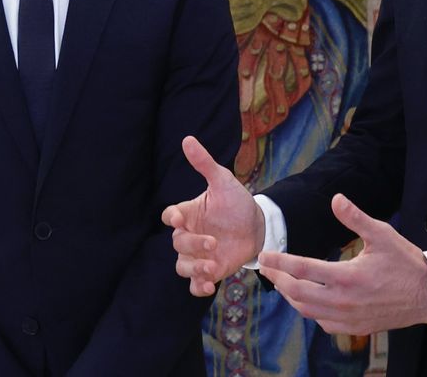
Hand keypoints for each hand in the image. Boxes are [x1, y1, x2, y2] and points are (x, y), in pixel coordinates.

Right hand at [161, 135, 263, 296]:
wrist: (257, 226)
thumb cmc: (235, 202)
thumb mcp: (223, 181)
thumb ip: (204, 163)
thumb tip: (188, 139)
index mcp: (188, 213)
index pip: (169, 216)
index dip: (171, 218)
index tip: (178, 219)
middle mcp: (189, 234)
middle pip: (177, 243)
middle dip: (193, 244)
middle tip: (213, 243)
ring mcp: (197, 255)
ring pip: (182, 266)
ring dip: (193, 269)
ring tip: (210, 268)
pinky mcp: (209, 271)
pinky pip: (195, 284)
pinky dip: (198, 287)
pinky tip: (209, 286)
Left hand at [256, 194, 426, 334]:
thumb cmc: (405, 262)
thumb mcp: (382, 234)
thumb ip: (355, 218)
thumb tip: (336, 199)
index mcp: (347, 276)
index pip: (303, 269)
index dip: (279, 262)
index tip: (263, 256)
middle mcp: (344, 300)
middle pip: (298, 293)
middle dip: (278, 280)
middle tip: (268, 269)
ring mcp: (349, 317)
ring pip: (307, 311)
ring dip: (291, 296)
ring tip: (282, 282)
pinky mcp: (356, 327)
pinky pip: (323, 323)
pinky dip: (309, 311)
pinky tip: (307, 300)